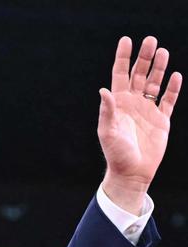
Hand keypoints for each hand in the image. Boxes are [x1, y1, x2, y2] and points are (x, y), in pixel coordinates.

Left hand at [98, 36, 181, 213]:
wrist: (131, 173)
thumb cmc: (115, 154)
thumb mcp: (107, 132)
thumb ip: (107, 111)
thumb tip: (103, 90)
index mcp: (117, 104)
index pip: (119, 75)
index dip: (123, 58)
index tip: (126, 40)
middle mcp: (132, 104)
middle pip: (139, 74)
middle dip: (145, 58)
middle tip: (150, 40)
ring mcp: (147, 111)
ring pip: (154, 83)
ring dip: (159, 68)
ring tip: (163, 51)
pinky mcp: (161, 120)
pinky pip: (168, 101)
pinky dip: (172, 89)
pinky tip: (175, 76)